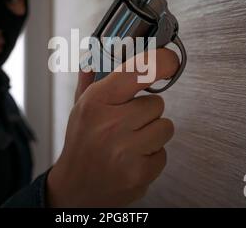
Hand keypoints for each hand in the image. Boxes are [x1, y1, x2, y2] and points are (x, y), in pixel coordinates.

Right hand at [47, 48, 178, 206]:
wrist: (75, 188)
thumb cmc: (81, 144)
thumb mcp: (79, 107)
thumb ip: (89, 80)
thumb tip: (93, 56)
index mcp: (96, 102)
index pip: (139, 71)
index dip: (162, 61)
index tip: (171, 59)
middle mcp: (111, 124)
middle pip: (157, 103)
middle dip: (146, 111)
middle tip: (127, 121)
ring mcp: (126, 151)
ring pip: (165, 127)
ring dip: (152, 132)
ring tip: (130, 140)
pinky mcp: (140, 173)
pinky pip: (164, 152)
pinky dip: (152, 155)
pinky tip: (133, 157)